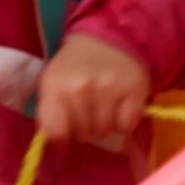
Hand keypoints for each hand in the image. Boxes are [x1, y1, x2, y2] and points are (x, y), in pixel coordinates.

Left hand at [34, 34, 151, 145]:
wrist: (107, 39)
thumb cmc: (75, 67)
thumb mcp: (52, 83)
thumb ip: (50, 113)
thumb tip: (58, 145)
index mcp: (55, 86)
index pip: (55, 132)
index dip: (61, 136)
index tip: (66, 129)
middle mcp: (81, 88)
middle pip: (83, 134)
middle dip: (84, 128)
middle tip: (87, 110)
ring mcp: (108, 89)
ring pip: (106, 131)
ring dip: (105, 124)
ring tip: (103, 105)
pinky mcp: (134, 91)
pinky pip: (127, 126)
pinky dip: (125, 121)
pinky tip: (120, 105)